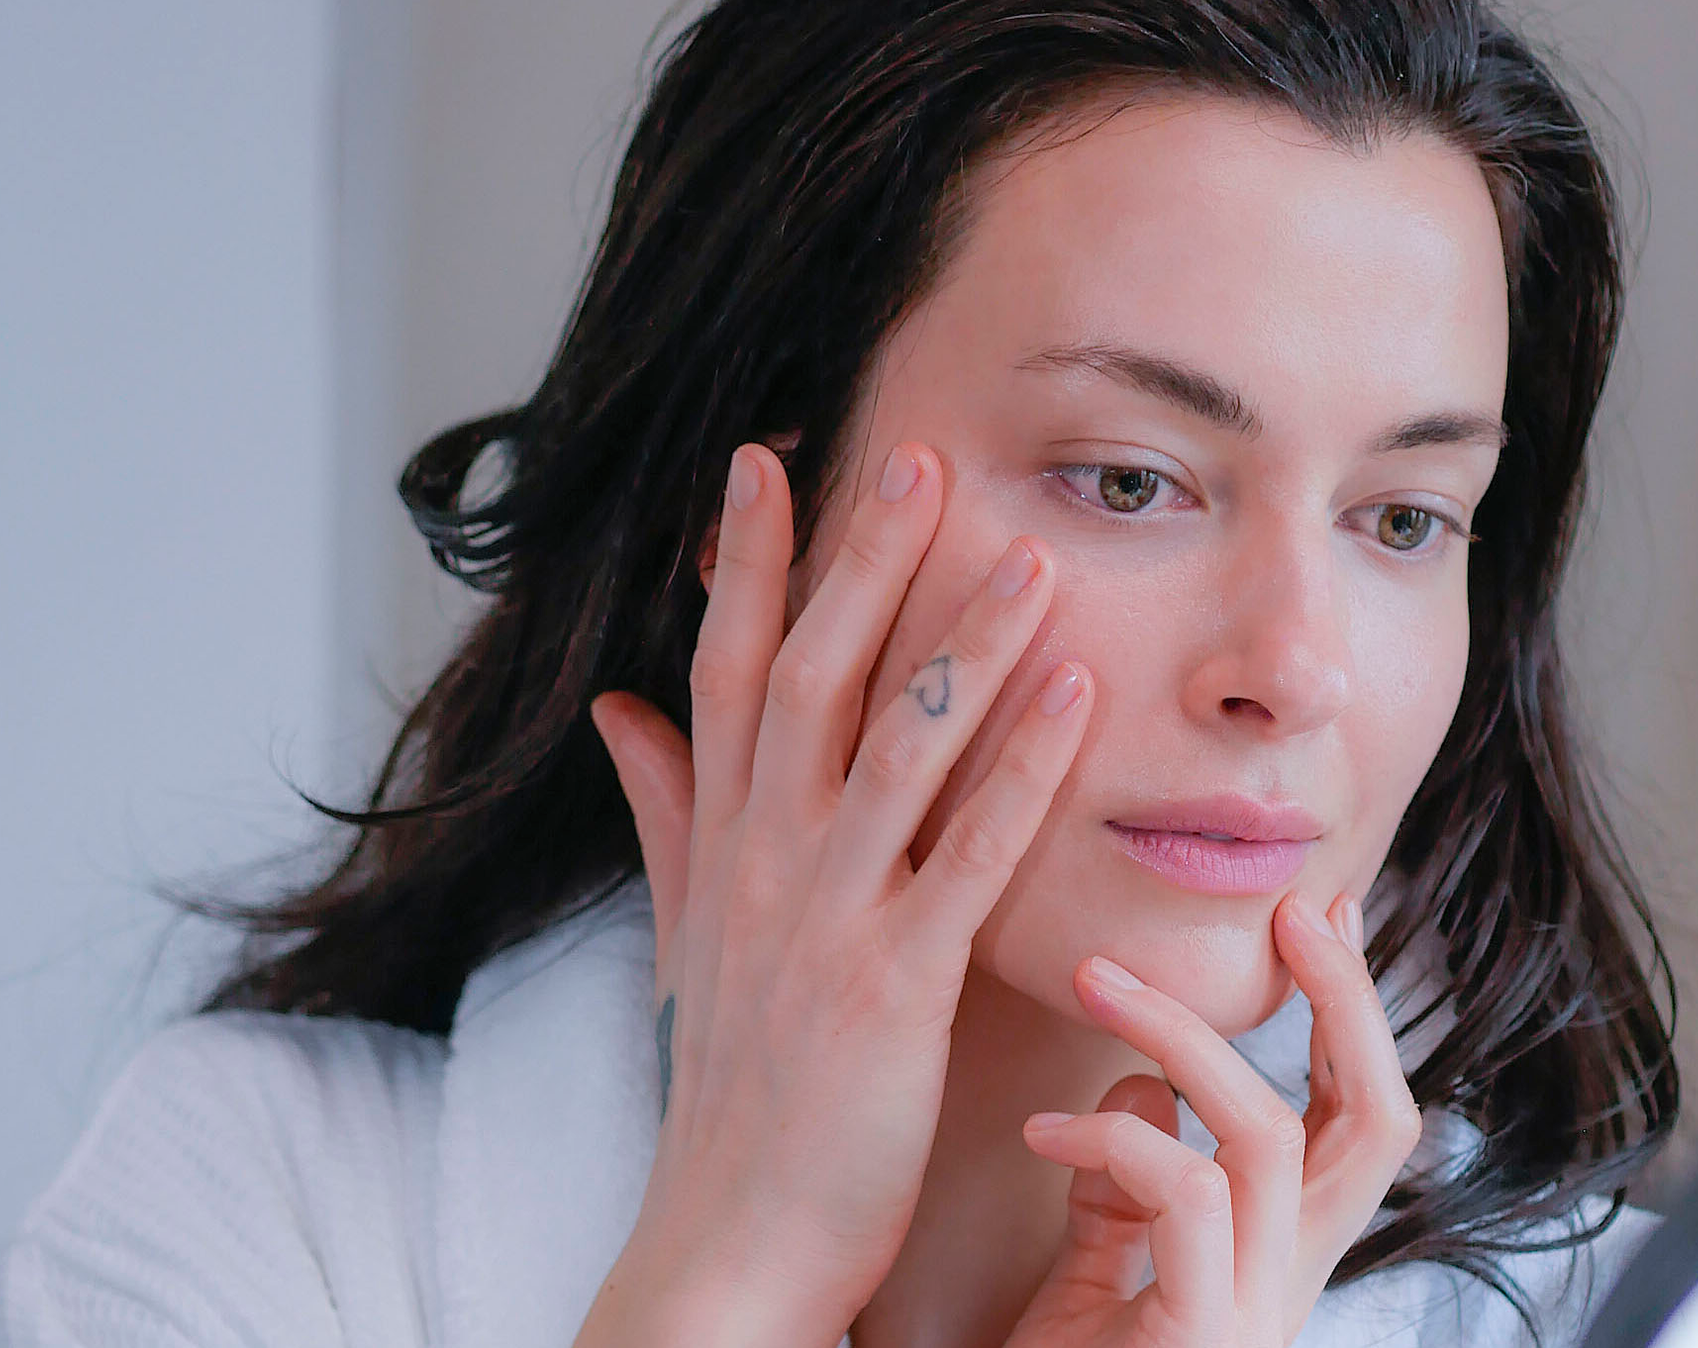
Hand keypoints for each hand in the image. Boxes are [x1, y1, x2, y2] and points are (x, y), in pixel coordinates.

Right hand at [579, 440, 1094, 1347]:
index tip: (769, 460)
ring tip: (1029, 549)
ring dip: (964, 640)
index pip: (726, 670)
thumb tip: (621, 708)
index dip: (743, 561)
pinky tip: (1076, 694)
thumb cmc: (732, 1090)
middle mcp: (761, 861)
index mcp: (720, 844)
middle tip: (916, 456)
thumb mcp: (688, 935)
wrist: (729, 1242)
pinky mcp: (891, 986)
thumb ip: (666, 812)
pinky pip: (967, 855)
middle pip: (807, 676)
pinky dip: (1021, 769)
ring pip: (893, 747)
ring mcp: (823, 920)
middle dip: (860, 562)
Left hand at [1004, 888, 1422, 1347]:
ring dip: (1183, 1035)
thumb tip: (1142, 1083)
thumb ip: (1126, 1189)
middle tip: (1299, 905)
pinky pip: (1190, 1196)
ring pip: (1271, 1136)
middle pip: (1378, 1124)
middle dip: (1348, 1003)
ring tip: (1091, 977)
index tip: (1320, 915)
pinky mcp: (1198, 1341)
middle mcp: (1285, 1289)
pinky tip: (1044, 1131)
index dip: (1354, 1018)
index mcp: (1272, 1264)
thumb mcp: (1090, 1278)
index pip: (1358, 1125)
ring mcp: (1252, 1319)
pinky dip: (1121, 1137)